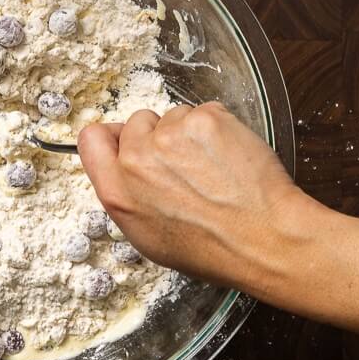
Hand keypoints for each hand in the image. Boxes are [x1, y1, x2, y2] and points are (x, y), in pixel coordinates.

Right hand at [76, 103, 319, 293]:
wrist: (267, 239)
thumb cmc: (213, 248)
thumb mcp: (150, 239)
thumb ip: (126, 195)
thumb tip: (122, 161)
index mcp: (118, 193)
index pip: (91, 139)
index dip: (114, 137)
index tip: (130, 143)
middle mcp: (138, 160)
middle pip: (137, 123)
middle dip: (158, 137)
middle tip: (186, 168)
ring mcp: (171, 135)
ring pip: (174, 116)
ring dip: (190, 134)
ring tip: (213, 170)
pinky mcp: (205, 119)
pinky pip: (204, 112)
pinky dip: (217, 129)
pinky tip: (229, 158)